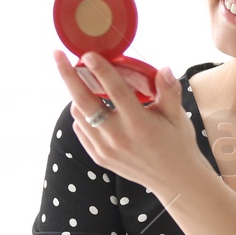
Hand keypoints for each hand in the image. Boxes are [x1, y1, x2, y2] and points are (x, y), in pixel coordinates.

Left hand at [53, 50, 207, 192]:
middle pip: (83, 101)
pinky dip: (82, 115)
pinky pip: (81, 130)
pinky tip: (92, 108)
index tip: (87, 54)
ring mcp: (105, 149)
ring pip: (79, 114)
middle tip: (58, 55)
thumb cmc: (178, 144)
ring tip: (82, 81)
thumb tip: (163, 68)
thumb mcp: (178, 116)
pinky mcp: (99, 157)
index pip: (114, 90)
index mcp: (139, 124)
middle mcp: (118, 137)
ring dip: (77, 95)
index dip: (99, 69)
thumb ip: (168, 91)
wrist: (174, 181)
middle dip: (67, 75)